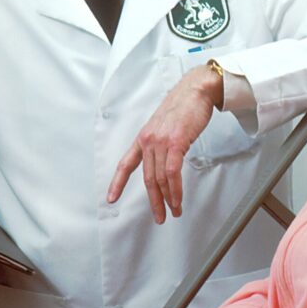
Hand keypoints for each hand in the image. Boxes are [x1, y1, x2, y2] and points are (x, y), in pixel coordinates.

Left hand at [107, 65, 220, 222]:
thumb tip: (164, 161)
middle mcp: (148, 141)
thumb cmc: (183, 107)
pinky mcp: (175, 143)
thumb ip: (160, 144)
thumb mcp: (164, 126)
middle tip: (159, 216)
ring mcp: (160, 142)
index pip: (126, 164)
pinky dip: (175, 189)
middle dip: (154, 201)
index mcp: (143, 138)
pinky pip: (172, 172)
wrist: (195, 91)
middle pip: (147, 179)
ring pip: (160, 178)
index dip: (117, 183)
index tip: (111, 198)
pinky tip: (178, 198)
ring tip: (174, 211)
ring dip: (168, 199)